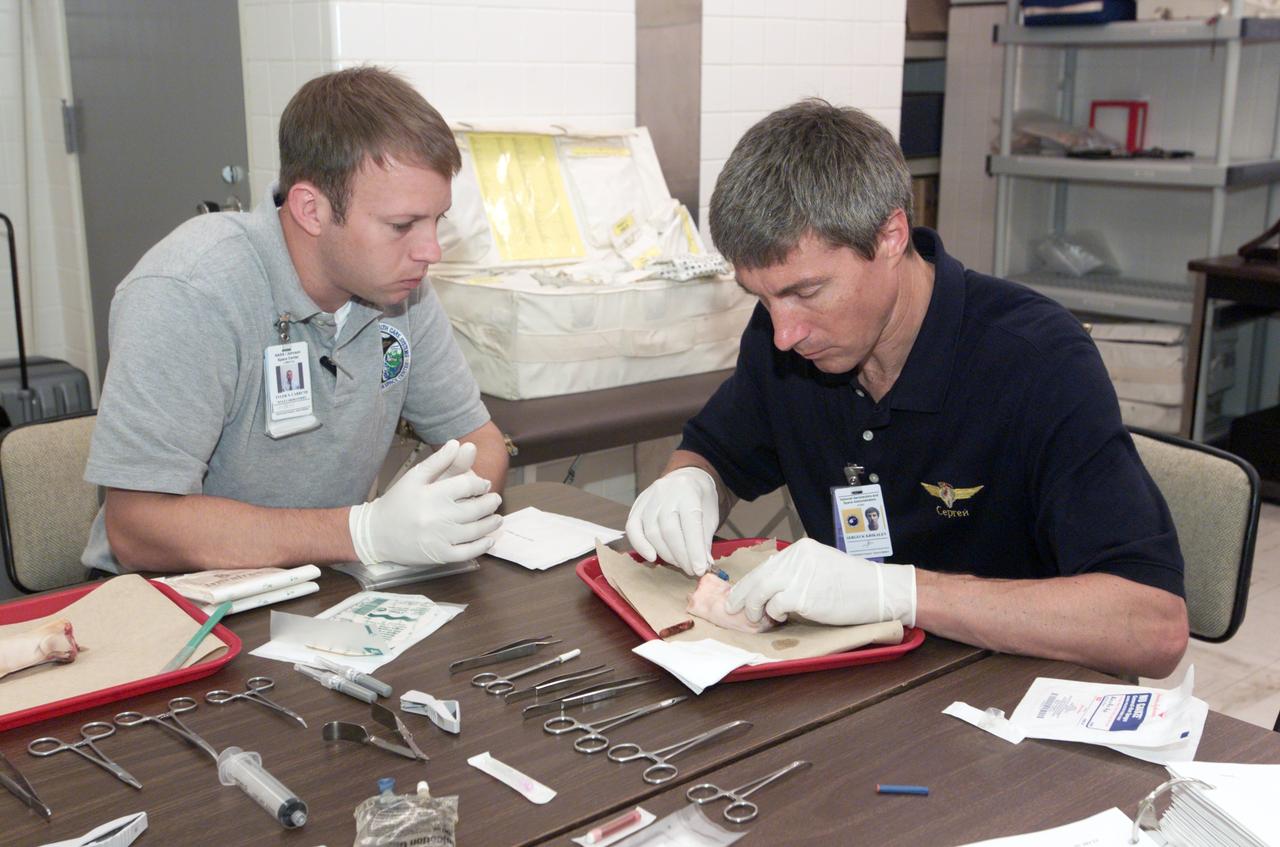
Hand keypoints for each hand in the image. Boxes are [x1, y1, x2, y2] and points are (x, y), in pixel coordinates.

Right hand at [349, 439, 502, 565]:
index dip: (479, 484)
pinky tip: (488, 540)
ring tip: (497, 518)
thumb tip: (458, 443)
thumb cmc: (398, 502)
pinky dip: (480, 547)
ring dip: (490, 524)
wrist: (376, 533)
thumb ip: (438, 461)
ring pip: (474, 531)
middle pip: (475, 509)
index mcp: (431, 494)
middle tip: (495, 500)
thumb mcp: (415, 477)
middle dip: (490, 503)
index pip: (466, 485)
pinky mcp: (438, 556)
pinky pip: (466, 553)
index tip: (484, 485)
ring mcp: (438, 538)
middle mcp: (436, 516)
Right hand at [625, 467, 718, 575]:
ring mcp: (649, 498)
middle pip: (669, 530)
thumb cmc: (700, 499)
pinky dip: (640, 546)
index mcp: (688, 492)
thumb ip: (704, 539)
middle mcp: (666, 492)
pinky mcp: (637, 505)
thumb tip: (702, 565)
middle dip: (681, 556)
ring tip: (678, 564)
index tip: (700, 570)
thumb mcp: (710, 515)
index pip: (691, 524)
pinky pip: (633, 528)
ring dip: (666, 554)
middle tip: (690, 570)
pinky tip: (652, 557)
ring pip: (652, 532)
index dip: (695, 550)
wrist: (686, 478)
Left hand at [725, 538, 915, 626]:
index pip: (765, 566)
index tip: (739, 594)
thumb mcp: (821, 567)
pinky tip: (778, 620)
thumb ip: (796, 572)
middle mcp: (796, 558)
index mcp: (800, 550)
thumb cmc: (853, 583)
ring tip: (758, 619)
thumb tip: (770, 588)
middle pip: (758, 577)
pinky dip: (772, 616)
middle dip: (742, 596)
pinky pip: (775, 607)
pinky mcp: (803, 596)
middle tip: (733, 609)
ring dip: (755, 609)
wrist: (879, 591)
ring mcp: (799, 576)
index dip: (749, 582)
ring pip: (761, 592)